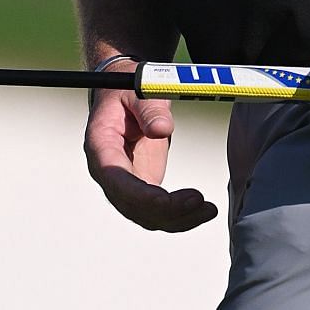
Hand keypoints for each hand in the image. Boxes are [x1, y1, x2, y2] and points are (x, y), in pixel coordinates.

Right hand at [83, 69, 218, 231]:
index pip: (114, 179)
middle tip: (198, 201)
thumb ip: (149, 109)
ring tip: (208, 209)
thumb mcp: (137, 90)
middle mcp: (110, 173)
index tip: (166, 200)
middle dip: (165, 210)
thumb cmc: (128, 91)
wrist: (126, 96)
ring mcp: (126, 185)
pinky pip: (160, 211)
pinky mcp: (144, 189)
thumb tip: (163, 129)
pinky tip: (205, 210)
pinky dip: (182, 216)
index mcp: (101, 147)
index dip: (139, 195)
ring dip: (178, 219)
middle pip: (132, 205)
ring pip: (147, 216)